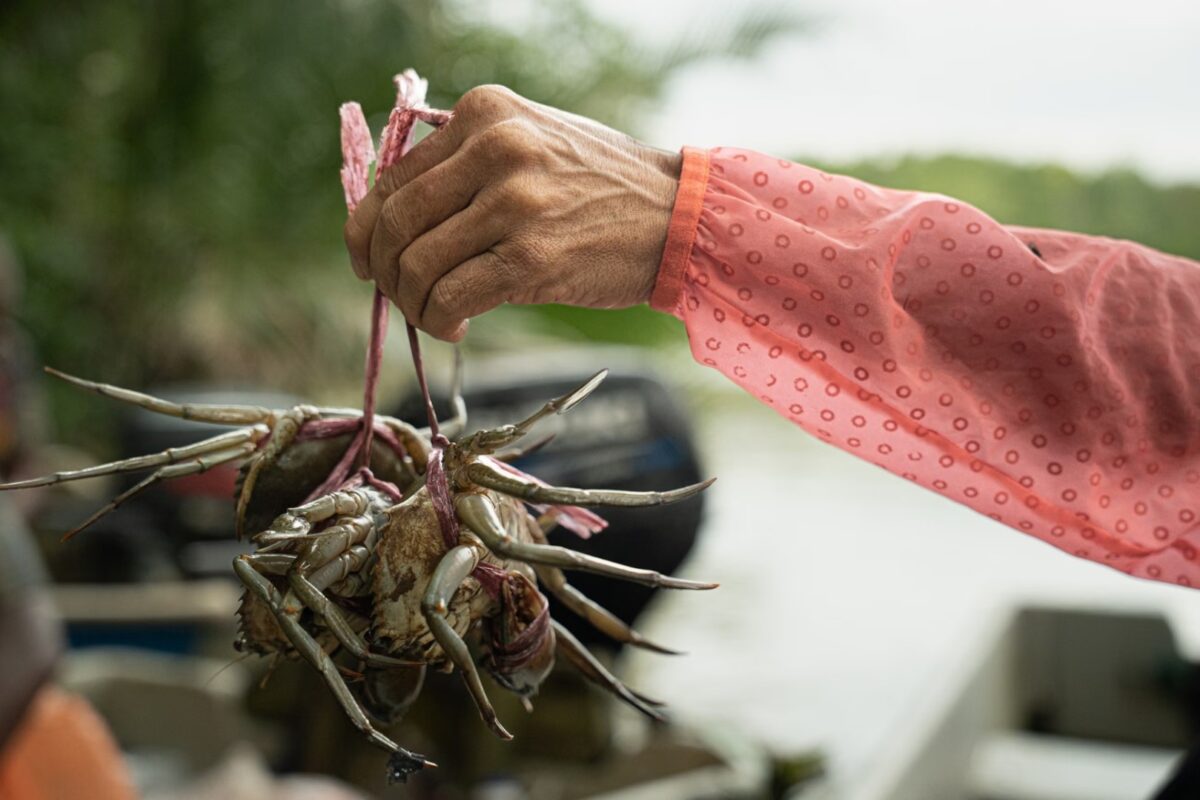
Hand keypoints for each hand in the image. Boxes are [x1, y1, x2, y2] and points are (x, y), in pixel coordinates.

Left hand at [344, 85, 681, 340]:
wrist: (676, 215)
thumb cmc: (599, 186)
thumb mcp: (530, 140)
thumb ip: (466, 162)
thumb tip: (389, 218)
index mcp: (485, 112)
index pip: (394, 178)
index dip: (368, 229)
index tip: (370, 261)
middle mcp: (494, 148)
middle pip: (394, 223)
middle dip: (383, 272)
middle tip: (400, 295)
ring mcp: (514, 203)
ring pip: (416, 266)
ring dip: (413, 304)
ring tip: (435, 314)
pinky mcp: (532, 258)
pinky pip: (451, 297)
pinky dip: (440, 320)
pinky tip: (458, 325)